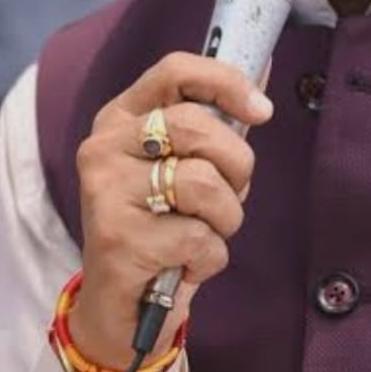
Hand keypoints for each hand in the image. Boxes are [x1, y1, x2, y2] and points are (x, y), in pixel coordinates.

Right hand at [67, 52, 273, 369]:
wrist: (123, 308)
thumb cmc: (165, 221)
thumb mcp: (191, 161)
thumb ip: (222, 118)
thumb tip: (266, 64)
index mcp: (121, 117)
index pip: (174, 70)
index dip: (226, 82)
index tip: (263, 111)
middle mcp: (104, 147)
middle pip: (197, 125)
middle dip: (237, 164)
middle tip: (232, 191)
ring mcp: (106, 193)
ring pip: (204, 183)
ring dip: (226, 217)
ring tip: (203, 232)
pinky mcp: (117, 241)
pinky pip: (200, 238)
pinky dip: (210, 257)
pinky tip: (184, 264)